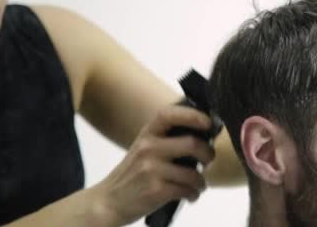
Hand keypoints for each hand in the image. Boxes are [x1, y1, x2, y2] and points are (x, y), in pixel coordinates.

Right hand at [91, 105, 215, 225]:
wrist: (108, 202)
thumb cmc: (132, 175)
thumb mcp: (144, 149)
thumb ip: (166, 140)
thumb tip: (203, 137)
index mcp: (147, 134)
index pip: (170, 114)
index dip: (193, 115)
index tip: (208, 122)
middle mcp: (148, 148)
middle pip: (192, 143)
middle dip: (208, 154)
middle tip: (209, 161)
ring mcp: (151, 169)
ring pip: (193, 173)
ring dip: (202, 181)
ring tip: (199, 184)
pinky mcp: (155, 190)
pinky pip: (186, 190)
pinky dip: (194, 194)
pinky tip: (190, 195)